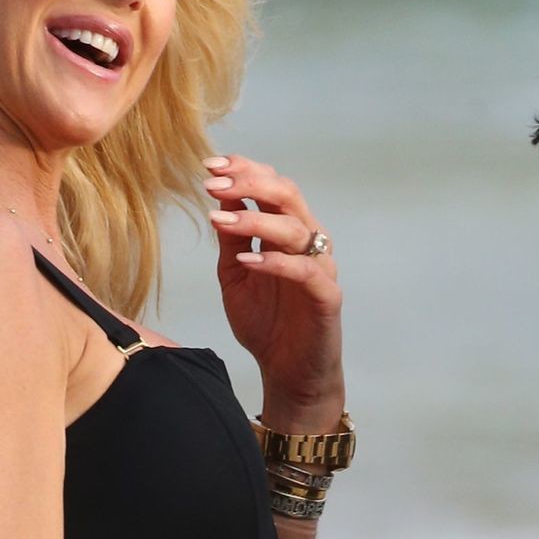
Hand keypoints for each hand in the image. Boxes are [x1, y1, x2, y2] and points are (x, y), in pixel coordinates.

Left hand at [205, 155, 343, 425]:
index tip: (210, 166)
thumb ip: (232, 239)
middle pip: (288, 196)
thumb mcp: (235, 275)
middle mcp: (308, 242)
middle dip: (250, 183)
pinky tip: (247, 259)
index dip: (245, 171)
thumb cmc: (266, 323)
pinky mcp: (328, 297)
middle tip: (213, 182)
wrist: (287, 373)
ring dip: (255, 218)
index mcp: (287, 232)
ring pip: (295, 229)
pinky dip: (276, 262)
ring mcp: (321, 268)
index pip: (273, 186)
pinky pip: (306, 271)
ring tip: (219, 218)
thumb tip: (220, 197)